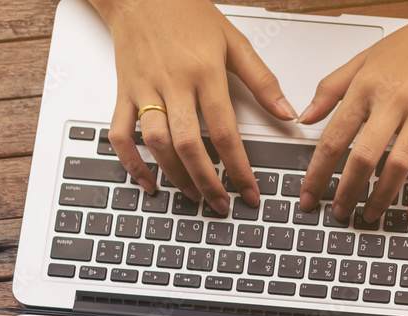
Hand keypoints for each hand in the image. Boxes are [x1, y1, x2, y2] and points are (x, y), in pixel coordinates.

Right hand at [95, 0, 296, 211]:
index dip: (238, 168)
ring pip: (157, 143)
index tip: (249, 192)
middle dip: (207, 182)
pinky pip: (120, 134)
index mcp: (204, 71)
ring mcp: (145, 90)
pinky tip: (149, 182)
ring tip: (194, 195)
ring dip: (176, 176)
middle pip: (189, 145)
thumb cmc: (186, 11)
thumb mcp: (232, 40)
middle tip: (221, 205)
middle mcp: (173, 83)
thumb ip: (261, 80)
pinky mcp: (124, 92)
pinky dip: (132, 162)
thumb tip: (287, 113)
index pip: (225, 131)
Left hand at [298, 6, 407, 224]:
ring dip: (382, 198)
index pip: (333, 138)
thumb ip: (331, 88)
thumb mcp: (365, 58)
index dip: (317, 174)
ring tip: (370, 215)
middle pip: (363, 157)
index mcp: (368, 85)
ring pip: (398, 165)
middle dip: (347, 192)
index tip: (309, 198)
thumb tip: (304, 117)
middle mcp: (394, 98)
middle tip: (339, 214)